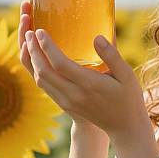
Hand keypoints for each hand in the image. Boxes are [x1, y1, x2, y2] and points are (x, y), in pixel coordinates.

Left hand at [18, 1, 148, 139]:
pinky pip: (44, 86)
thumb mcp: (127, 75)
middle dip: (33, 50)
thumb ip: (112, 55)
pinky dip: (36, 70)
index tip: (41, 30)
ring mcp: (67, 101)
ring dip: (31, 60)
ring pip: (40, 80)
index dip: (47, 46)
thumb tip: (97, 37)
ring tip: (29, 42)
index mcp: (89, 85)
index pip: (60, 64)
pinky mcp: (65, 104)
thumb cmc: (128, 97)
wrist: (124, 127)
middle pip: (43, 71)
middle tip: (29, 31)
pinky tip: (37, 58)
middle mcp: (74, 95)